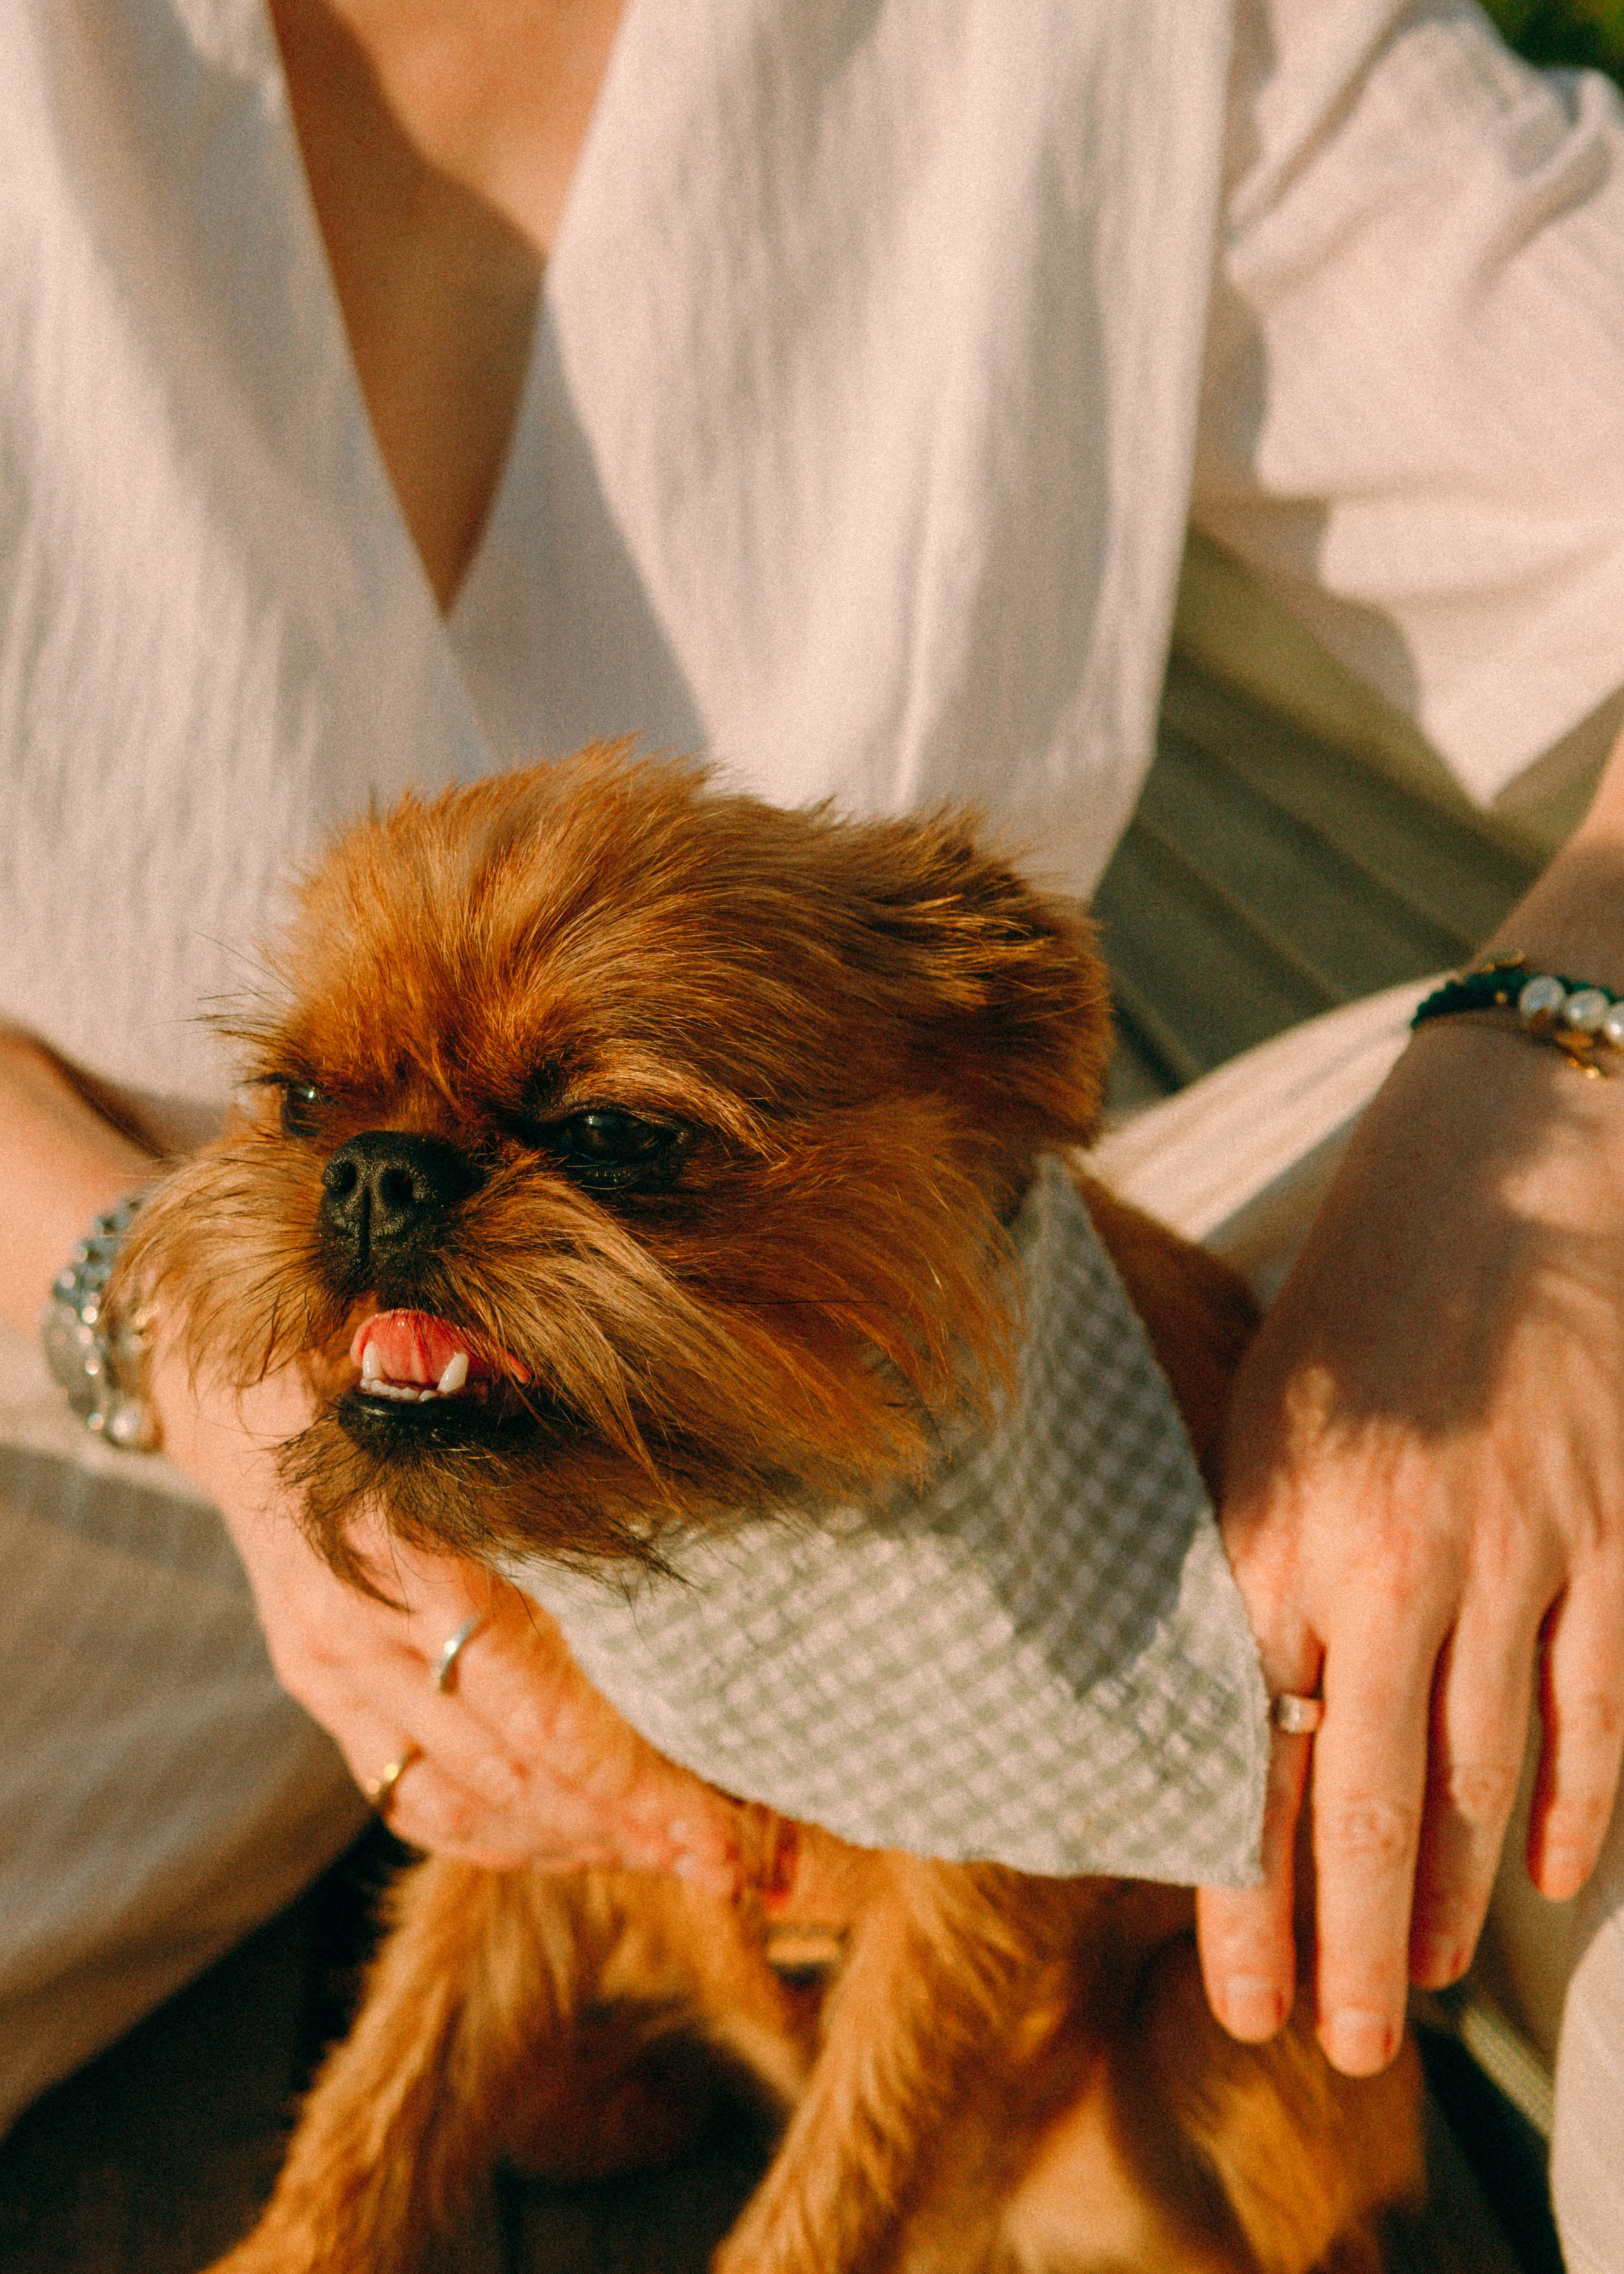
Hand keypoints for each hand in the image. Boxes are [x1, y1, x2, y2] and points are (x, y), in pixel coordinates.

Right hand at [151, 1346, 740, 1885]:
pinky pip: (411, 1800)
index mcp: (411, 1553)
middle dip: (630, 1830)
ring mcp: (331, 1674)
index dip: (632, 1784)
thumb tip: (704, 1498)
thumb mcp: (479, 1397)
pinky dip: (496, 1836)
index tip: (720, 1830)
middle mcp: (360, 1633)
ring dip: (573, 1843)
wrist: (250, 1387)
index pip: (540, 1715)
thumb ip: (566, 1466)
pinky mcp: (321, 1695)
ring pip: (463, 1807)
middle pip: (514, 1777)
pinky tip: (572, 1843)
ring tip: (670, 1857)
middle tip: (731, 1863)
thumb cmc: (393, 1369)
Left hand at [1197, 1015, 1623, 2074]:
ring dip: (1455, 1896)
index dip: (1248, 1891)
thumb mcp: (1263, 1423)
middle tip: (1342, 2048)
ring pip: (1485, 1774)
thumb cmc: (1357, 1303)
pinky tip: (1551, 1878)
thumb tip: (1247, 1720)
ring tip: (1423, 1981)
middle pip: (1372, 1800)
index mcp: (1277, 1529)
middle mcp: (1390, 1560)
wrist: (1504, 1173)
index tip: (1245, 1994)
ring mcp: (1517, 1553)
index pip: (1254, 1756)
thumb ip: (1256, 1568)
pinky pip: (1598, 1705)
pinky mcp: (1613, 1535)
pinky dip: (1577, 1804)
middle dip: (1352, 1941)